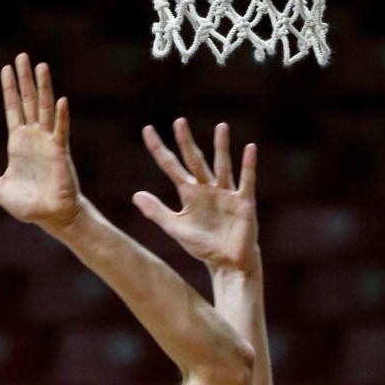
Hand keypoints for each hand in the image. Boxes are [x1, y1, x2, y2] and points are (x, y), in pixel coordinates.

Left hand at [0, 54, 80, 232]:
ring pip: (44, 109)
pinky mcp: (60, 152)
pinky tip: (61, 100)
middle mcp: (33, 138)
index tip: (6, 68)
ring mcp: (47, 142)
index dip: (10, 89)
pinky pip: (61, 130)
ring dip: (43, 87)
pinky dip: (62, 116)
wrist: (51, 217)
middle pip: (28, 102)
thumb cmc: (28, 205)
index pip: (13, 109)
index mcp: (18, 144)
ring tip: (41, 66)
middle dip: (24, 79)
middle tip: (22, 56)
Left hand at [134, 120, 257, 273]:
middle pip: (194, 161)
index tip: (147, 129)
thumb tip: (135, 195)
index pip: (171, 166)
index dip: (159, 150)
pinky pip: (246, 180)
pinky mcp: (243, 202)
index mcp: (189, 193)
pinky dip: (248, 166)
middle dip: (186, 143)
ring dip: (221, 148)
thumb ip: (157, 212)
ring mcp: (226, 193)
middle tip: (179, 122)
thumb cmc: (203, 245)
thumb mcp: (177, 228)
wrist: (227, 263)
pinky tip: (250, 149)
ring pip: (221, 166)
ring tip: (221, 127)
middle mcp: (207, 188)